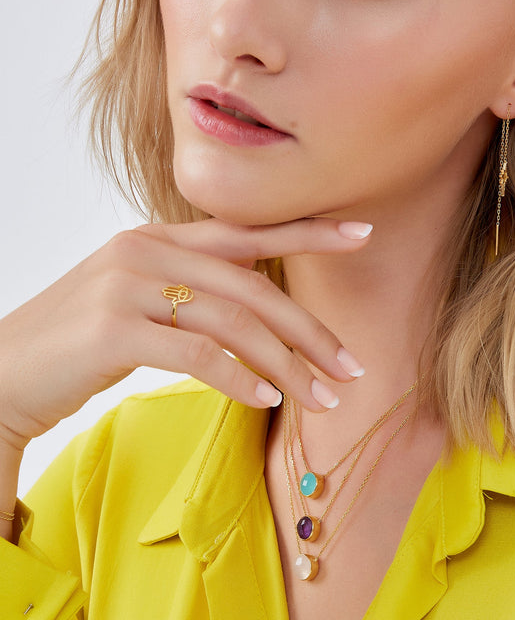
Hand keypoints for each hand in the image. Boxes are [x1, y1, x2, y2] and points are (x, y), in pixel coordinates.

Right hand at [0, 217, 371, 451]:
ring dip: (287, 367)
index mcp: (161, 237)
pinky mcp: (113, 330)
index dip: (308, 229)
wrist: (6, 370)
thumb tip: (263, 310)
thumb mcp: (144, 297)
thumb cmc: (86, 338)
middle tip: (352, 366)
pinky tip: (267, 401)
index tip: (362, 233)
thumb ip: (197, 289)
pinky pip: (197, 355)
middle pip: (253, 288)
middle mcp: (147, 249)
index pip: (248, 230)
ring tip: (323, 400)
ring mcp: (128, 285)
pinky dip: (239, 380)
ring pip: (233, 325)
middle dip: (310, 331)